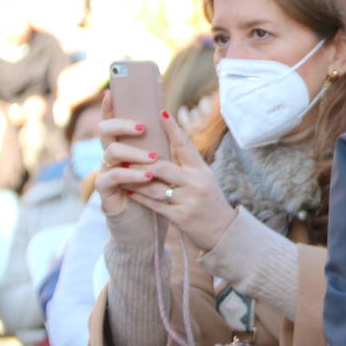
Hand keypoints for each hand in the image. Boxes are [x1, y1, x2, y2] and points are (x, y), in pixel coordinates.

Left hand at [94, 94, 237, 251]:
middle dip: (141, 160)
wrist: (224, 232)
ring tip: (121, 170)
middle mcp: (196, 183)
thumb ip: (186, 165)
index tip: (159, 112)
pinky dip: (139, 196)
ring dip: (134, 178)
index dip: (172, 128)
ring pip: (153, 186)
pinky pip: (154, 204)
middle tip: (124, 151)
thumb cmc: (210, 202)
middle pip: (162, 166)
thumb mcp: (204, 180)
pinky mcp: (181, 217)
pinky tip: (129, 190)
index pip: (185, 145)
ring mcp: (188, 200)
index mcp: (202, 171)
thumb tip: (163, 145)